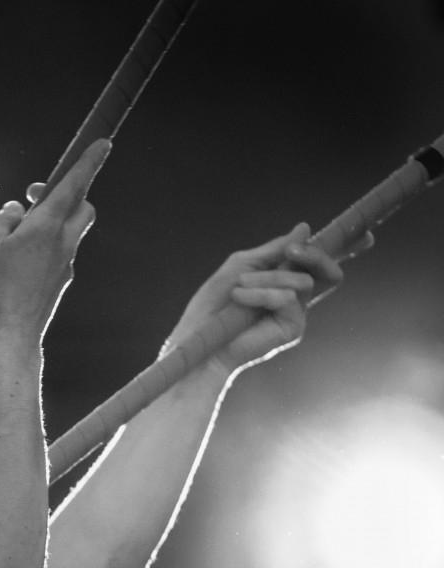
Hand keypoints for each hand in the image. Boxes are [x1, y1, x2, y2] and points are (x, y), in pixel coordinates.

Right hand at [0, 139, 110, 349]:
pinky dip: (42, 249)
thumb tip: (16, 210)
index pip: (74, 185)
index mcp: (47, 226)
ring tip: (13, 235)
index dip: (89, 162)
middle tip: (36, 196)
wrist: (9, 335)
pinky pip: (55, 255)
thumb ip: (4, 220)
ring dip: (50, 224)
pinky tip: (14, 264)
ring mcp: (64, 265)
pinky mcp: (58, 283)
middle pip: (82, 207)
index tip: (103, 144)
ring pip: (68, 232)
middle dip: (68, 194)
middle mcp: (63, 242)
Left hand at [166, 222, 373, 377]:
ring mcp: (296, 314)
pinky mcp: (293, 329)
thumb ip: (274, 250)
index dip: (346, 250)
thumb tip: (305, 228)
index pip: (320, 265)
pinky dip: (260, 293)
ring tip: (238, 291)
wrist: (199, 340)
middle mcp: (296, 298)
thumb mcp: (241, 266)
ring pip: (301, 280)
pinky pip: (288, 297)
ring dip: (265, 279)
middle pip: (327, 270)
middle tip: (292, 251)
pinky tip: (240, 301)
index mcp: (283, 280)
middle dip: (314, 254)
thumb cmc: (213, 306)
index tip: (367, 235)